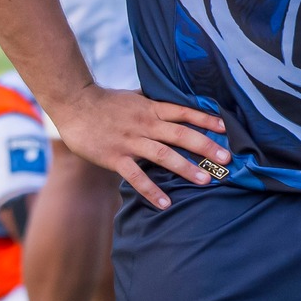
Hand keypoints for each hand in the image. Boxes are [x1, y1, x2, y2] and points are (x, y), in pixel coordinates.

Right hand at [44, 86, 229, 209]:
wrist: (74, 103)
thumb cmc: (105, 101)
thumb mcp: (134, 97)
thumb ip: (154, 103)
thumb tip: (176, 104)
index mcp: (151, 108)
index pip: (184, 112)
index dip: (205, 119)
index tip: (226, 128)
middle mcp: (144, 123)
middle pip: (180, 134)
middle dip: (205, 146)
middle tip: (226, 159)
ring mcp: (130, 141)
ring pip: (163, 154)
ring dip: (186, 168)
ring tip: (206, 180)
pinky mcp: (114, 157)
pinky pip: (136, 176)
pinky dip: (151, 190)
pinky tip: (165, 203)